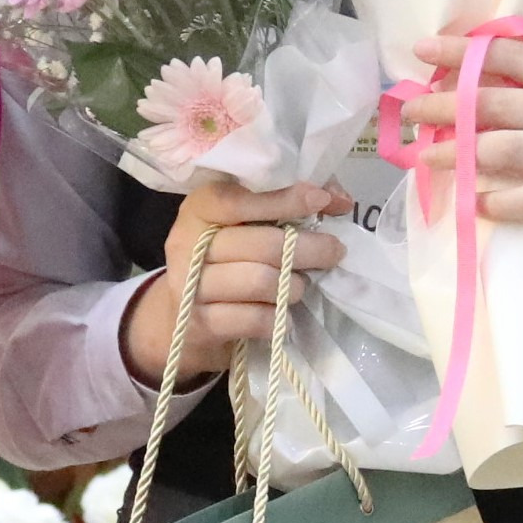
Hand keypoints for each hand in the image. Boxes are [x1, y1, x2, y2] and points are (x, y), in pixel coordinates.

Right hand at [120, 175, 350, 384]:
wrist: (183, 319)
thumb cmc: (226, 260)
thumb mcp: (245, 225)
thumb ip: (287, 204)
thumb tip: (339, 199)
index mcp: (198, 208)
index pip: (237, 201)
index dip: (283, 199)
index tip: (322, 199)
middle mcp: (186, 242)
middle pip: (262, 245)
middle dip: (308, 249)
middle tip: (334, 251)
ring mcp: (190, 285)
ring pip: (260, 282)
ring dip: (293, 285)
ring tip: (299, 286)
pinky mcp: (200, 323)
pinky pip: (254, 319)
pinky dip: (277, 318)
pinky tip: (281, 314)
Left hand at [405, 27, 522, 260]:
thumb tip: (486, 84)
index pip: (518, 57)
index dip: (466, 53)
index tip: (425, 51)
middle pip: (501, 103)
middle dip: (447, 106)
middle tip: (410, 111)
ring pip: (508, 149)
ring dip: (458, 153)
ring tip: (426, 157)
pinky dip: (497, 200)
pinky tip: (475, 202)